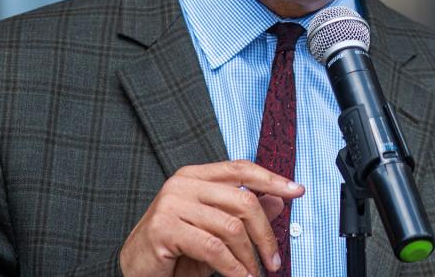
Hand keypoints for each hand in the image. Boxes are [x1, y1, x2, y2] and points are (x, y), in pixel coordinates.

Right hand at [119, 160, 304, 276]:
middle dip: (265, 234)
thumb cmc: (176, 250)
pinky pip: (213, 248)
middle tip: (275, 260)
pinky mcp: (165, 227)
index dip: (271, 179)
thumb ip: (242, 214)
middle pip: (242, 200)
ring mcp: (172, 203)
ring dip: (249, 257)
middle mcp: (183, 183)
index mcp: (195, 175)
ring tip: (255, 274)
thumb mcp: (215, 230)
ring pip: (231, 227)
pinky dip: (233, 268)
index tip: (297, 191)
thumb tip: (278, 202)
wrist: (137, 269)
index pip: (241, 169)